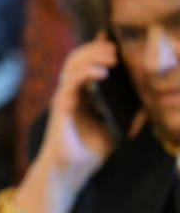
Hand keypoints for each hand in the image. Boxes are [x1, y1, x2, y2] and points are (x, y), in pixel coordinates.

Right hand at [39, 32, 121, 188]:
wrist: (72, 172)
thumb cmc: (91, 151)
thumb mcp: (119, 128)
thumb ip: (131, 114)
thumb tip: (151, 102)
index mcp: (83, 93)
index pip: (88, 62)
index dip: (100, 48)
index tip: (118, 40)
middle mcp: (71, 92)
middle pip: (78, 57)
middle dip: (97, 47)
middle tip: (118, 48)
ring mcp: (64, 98)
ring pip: (72, 65)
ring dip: (92, 56)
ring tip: (112, 57)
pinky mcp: (61, 108)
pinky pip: (70, 83)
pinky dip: (86, 73)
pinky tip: (103, 73)